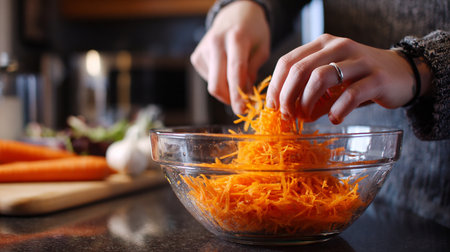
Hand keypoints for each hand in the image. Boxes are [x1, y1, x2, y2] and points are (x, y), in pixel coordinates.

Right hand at [190, 1, 269, 113]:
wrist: (235, 13)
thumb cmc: (253, 32)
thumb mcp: (262, 49)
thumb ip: (252, 72)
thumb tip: (243, 95)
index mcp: (236, 38)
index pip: (235, 72)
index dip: (238, 95)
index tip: (243, 111)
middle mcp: (216, 43)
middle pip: (217, 84)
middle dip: (229, 100)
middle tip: (242, 106)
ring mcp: (203, 50)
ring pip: (213, 84)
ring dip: (227, 90)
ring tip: (238, 78)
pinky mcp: (196, 57)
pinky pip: (209, 79)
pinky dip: (220, 81)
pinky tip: (226, 69)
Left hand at [266, 34, 429, 123]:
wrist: (401, 73)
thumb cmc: (358, 77)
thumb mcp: (330, 77)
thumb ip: (307, 88)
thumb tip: (285, 111)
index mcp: (322, 44)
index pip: (287, 61)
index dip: (276, 87)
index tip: (273, 107)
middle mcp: (339, 46)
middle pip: (299, 70)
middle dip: (288, 96)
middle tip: (288, 116)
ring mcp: (358, 60)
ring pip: (320, 78)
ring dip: (307, 102)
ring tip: (307, 117)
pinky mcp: (376, 78)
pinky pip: (349, 95)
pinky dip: (336, 110)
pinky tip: (334, 118)